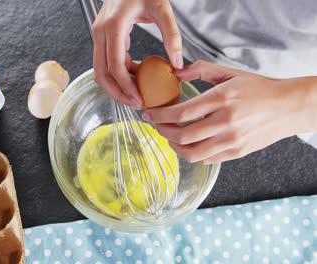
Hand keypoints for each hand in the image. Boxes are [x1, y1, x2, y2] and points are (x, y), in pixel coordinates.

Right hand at [92, 0, 182, 108]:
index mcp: (113, 27)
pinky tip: (136, 78)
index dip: (125, 86)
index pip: (114, 65)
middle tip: (136, 104)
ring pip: (100, 71)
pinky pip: (106, 63)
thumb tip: (177, 63)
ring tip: (136, 95)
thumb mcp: (162, 9)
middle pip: (101, 73)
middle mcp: (101, 32)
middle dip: (117, 92)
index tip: (139, 99)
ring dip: (116, 86)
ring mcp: (99, 35)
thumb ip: (172, 35)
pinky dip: (119, 74)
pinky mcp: (103, 38)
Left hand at [142, 60, 316, 163]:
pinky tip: (187, 144)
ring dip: (173, 146)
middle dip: (162, 131)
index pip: (181, 112)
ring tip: (169, 137)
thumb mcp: (229, 72)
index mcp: (222, 99)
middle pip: (182, 135)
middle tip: (156, 126)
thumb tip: (175, 73)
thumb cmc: (258, 88)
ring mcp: (232, 140)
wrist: (288, 106)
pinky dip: (191, 154)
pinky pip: (206, 159)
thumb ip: (200, 69)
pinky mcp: (237, 152)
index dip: (159, 115)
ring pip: (192, 152)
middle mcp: (226, 122)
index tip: (148, 114)